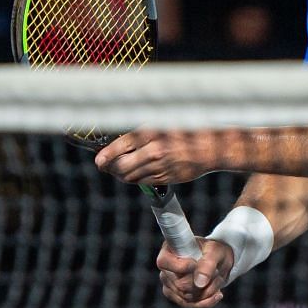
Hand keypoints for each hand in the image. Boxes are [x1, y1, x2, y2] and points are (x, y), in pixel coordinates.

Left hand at [95, 129, 223, 184]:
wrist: (209, 148)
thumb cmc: (185, 132)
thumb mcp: (161, 125)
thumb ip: (141, 133)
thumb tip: (118, 143)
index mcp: (151, 133)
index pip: (120, 146)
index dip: (106, 155)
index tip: (99, 160)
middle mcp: (154, 151)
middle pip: (121, 165)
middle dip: (110, 167)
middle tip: (105, 165)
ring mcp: (159, 167)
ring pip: (130, 177)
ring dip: (120, 174)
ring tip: (118, 169)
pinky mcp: (165, 178)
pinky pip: (143, 182)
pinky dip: (134, 179)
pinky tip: (134, 173)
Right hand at [157, 237, 233, 307]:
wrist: (219, 261)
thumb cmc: (214, 251)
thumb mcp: (215, 252)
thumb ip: (207, 264)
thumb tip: (199, 283)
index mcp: (169, 250)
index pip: (164, 262)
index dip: (182, 267)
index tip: (196, 263)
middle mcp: (165, 268)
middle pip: (180, 285)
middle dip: (203, 282)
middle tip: (216, 272)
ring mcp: (169, 284)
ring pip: (187, 297)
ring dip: (207, 291)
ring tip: (217, 279)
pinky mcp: (176, 296)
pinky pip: (190, 304)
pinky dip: (206, 301)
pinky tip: (217, 294)